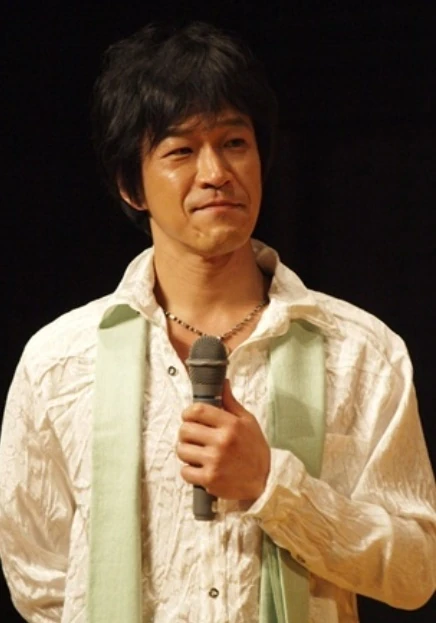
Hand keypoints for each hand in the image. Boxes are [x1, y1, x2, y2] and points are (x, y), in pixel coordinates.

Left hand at [177, 380, 270, 500]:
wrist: (263, 481)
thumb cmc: (254, 449)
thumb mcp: (248, 422)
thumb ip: (231, 403)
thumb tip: (223, 383)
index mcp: (231, 424)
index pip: (197, 410)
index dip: (188, 413)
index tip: (189, 417)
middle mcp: (222, 441)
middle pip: (185, 430)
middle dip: (186, 432)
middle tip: (194, 437)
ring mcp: (214, 461)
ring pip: (182, 450)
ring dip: (186, 451)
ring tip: (197, 453)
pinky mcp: (209, 479)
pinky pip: (185, 471)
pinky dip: (189, 471)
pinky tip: (200, 468)